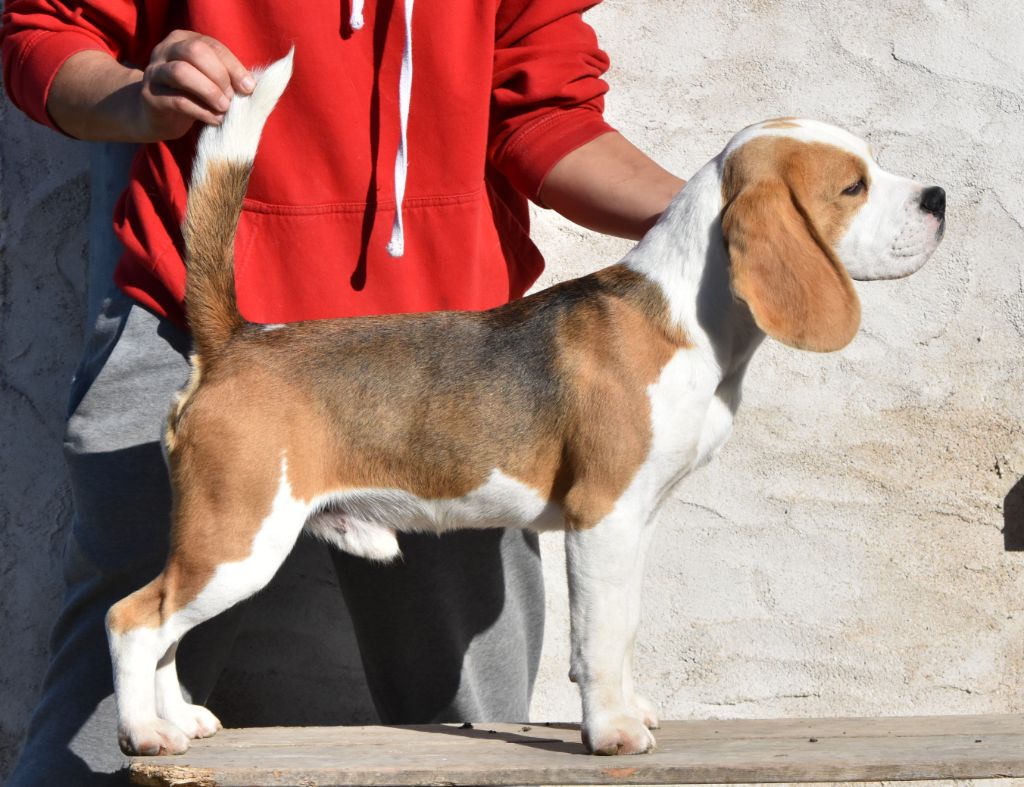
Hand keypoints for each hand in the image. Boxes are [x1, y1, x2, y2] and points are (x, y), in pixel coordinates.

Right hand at [135, 30, 255, 140]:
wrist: (154, 116)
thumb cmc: (189, 95)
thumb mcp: (207, 80)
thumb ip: (225, 77)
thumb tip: (250, 85)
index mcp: (182, 40)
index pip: (211, 44)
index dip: (233, 66)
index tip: (248, 87)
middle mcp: (165, 51)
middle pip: (195, 51)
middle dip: (219, 75)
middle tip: (231, 97)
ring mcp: (154, 73)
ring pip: (182, 72)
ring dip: (209, 91)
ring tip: (224, 108)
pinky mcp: (151, 97)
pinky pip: (178, 101)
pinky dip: (202, 111)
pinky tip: (215, 119)